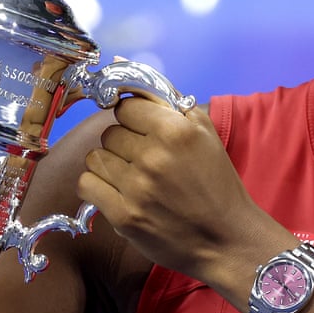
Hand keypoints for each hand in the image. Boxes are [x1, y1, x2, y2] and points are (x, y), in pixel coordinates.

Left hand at [79, 97, 279, 286]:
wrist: (226, 239)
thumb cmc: (216, 185)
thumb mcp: (205, 133)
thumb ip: (168, 102)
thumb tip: (126, 73)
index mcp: (175, 131)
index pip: (126, 107)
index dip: (134, 119)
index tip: (144, 132)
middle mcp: (153, 156)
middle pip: (109, 133)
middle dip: (124, 144)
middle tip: (145, 162)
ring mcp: (136, 188)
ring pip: (95, 157)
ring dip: (110, 166)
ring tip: (132, 178)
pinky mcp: (124, 216)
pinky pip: (87, 184)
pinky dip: (97, 187)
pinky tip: (117, 193)